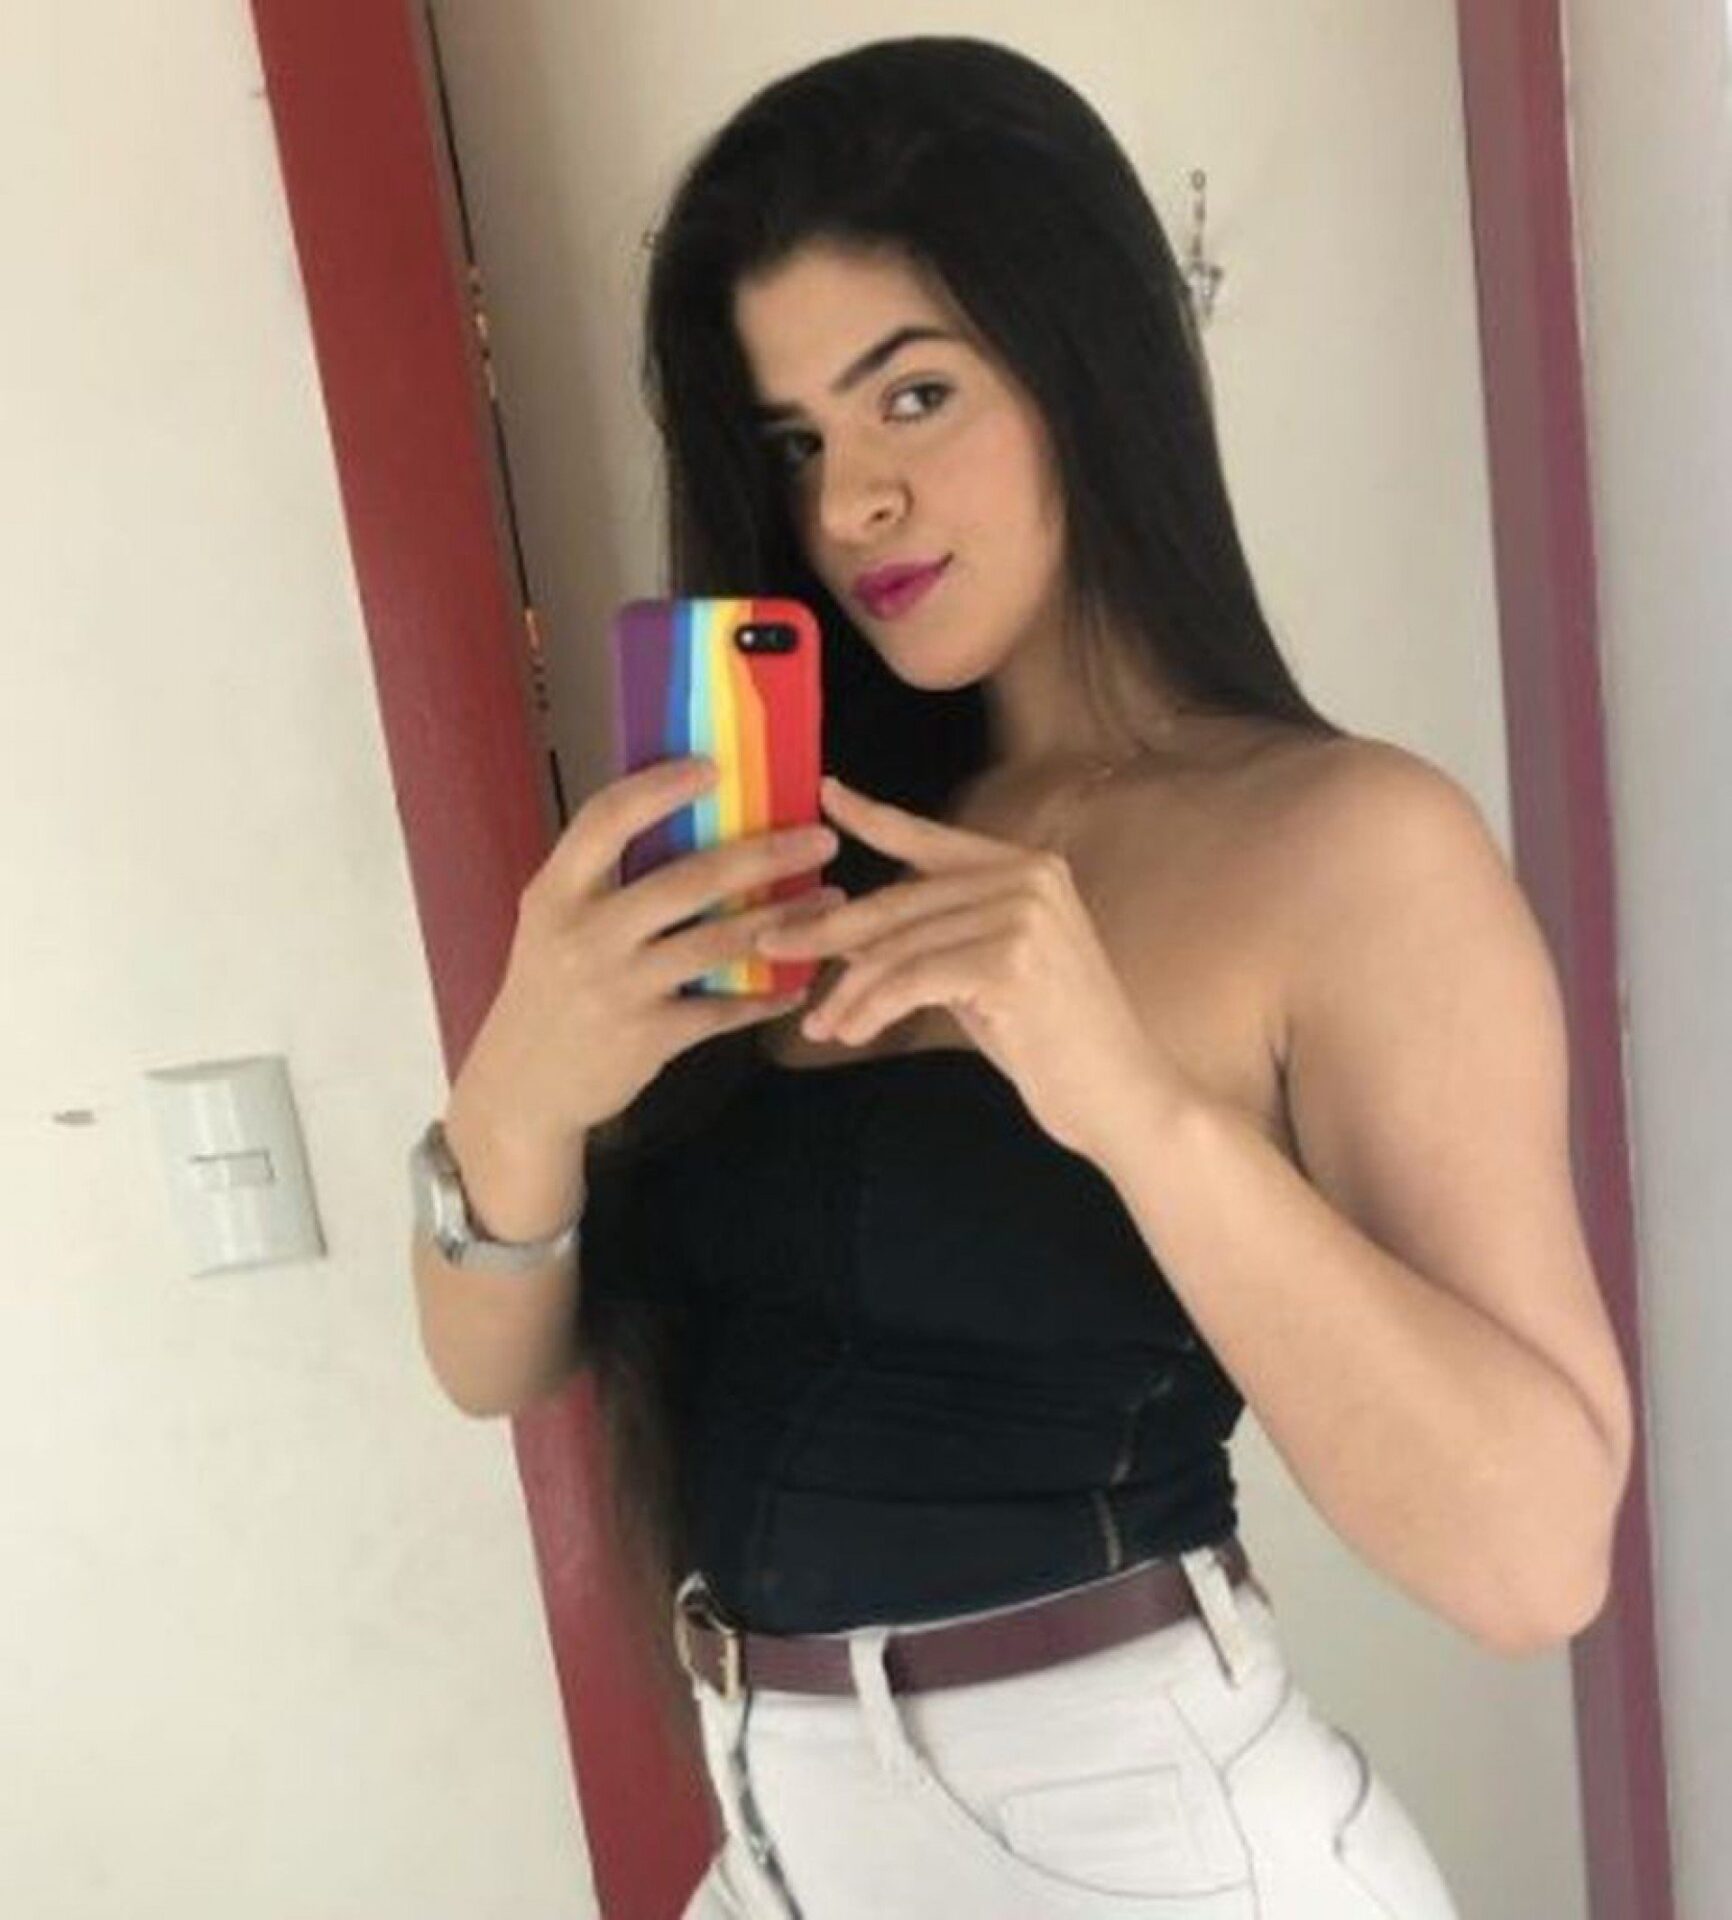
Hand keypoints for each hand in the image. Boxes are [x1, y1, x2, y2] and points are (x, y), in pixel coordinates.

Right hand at [454, 756, 841, 1147]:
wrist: (521, 1089)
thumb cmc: (548, 991)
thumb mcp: (552, 926)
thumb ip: (603, 882)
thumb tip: (688, 821)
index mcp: (556, 893)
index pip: (606, 820)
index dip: (659, 788)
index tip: (714, 767)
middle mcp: (584, 935)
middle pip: (689, 880)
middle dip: (765, 855)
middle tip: (820, 839)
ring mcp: (618, 988)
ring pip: (720, 941)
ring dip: (786, 919)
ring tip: (831, 900)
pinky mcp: (647, 1037)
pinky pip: (724, 1007)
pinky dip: (768, 993)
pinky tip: (801, 981)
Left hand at [753, 773, 1198, 1162]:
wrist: (1124, 1097)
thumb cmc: (1053, 1043)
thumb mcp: (990, 973)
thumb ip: (941, 937)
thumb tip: (854, 934)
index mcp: (1027, 868)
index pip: (931, 839)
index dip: (873, 815)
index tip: (825, 792)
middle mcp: (1028, 877)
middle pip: (900, 900)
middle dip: (829, 931)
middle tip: (772, 947)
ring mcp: (1024, 915)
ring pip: (899, 947)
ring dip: (848, 990)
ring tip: (822, 1025)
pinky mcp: (1011, 961)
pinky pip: (912, 980)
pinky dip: (872, 1007)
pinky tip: (854, 1032)